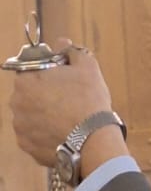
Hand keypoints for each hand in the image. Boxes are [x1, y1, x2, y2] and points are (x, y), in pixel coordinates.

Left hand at [10, 40, 116, 166]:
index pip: (30, 71)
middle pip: (28, 95)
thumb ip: (71, 51)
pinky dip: (45, 134)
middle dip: (43, 95)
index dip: (46, 74)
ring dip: (43, 116)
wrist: (93, 140)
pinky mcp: (27, 147)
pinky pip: (34, 136)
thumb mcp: (86, 67)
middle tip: (66, 100)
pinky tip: (62, 133)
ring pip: (31, 117)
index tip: (61, 80)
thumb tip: (62, 43)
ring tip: (65, 119)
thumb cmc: (89, 100)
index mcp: (25, 81)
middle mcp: (16, 105)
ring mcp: (20, 128)